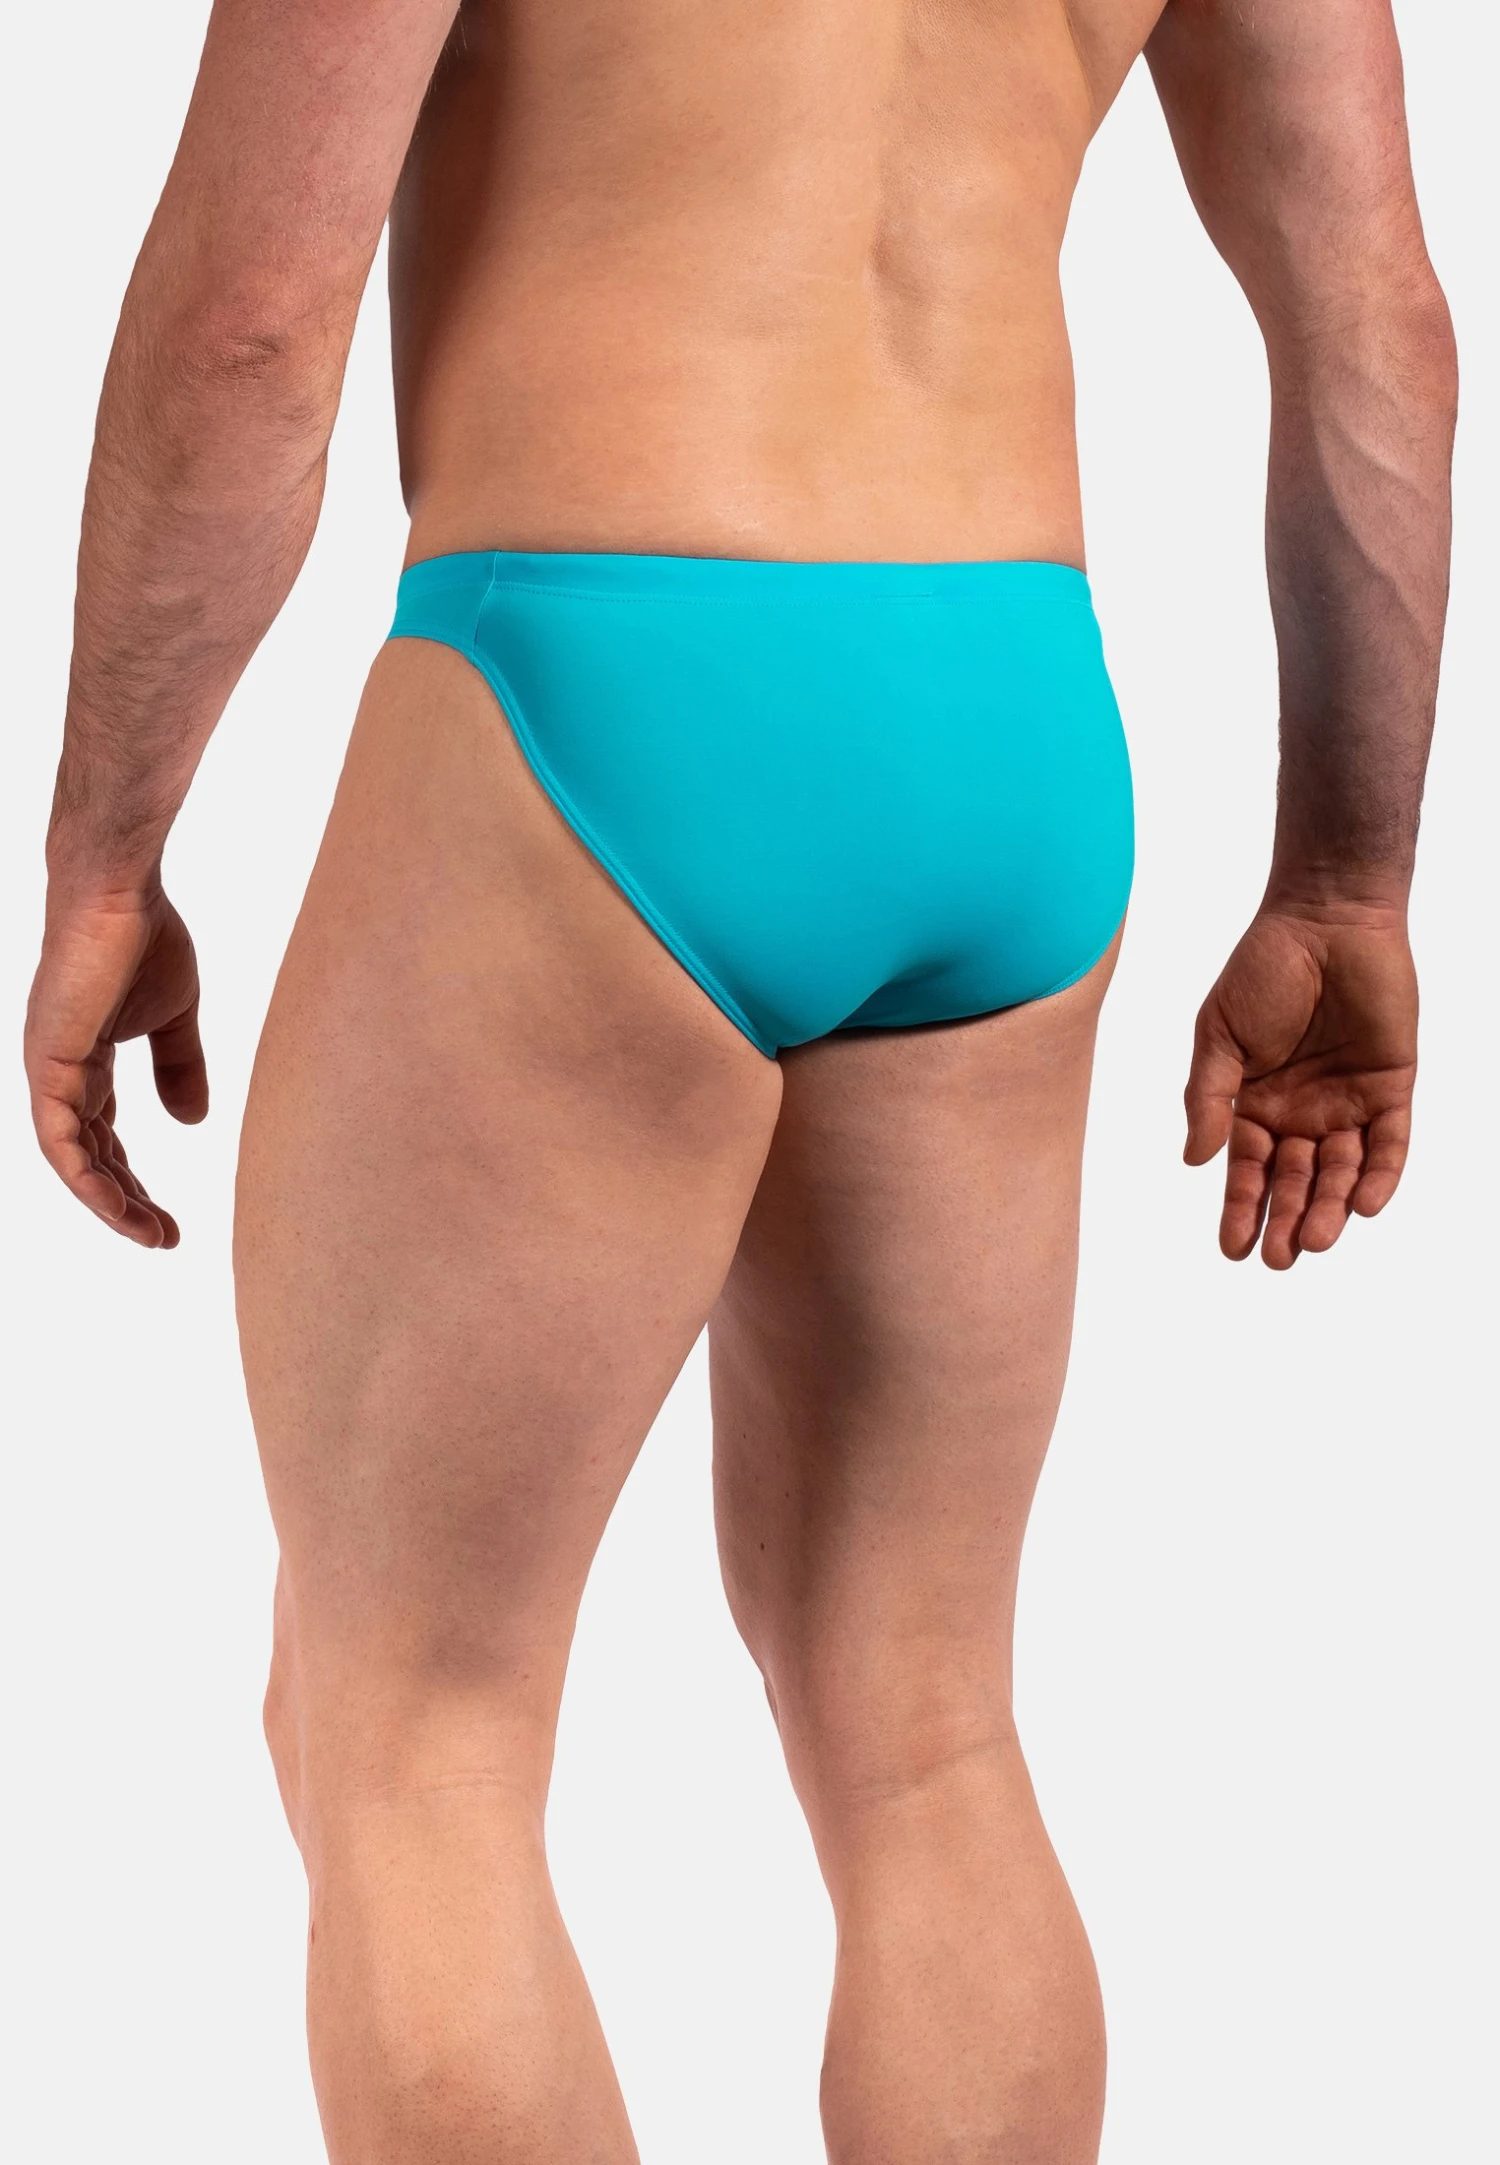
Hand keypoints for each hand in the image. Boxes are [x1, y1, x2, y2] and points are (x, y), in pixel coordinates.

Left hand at [25, 885, 207, 1246]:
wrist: (118, 891)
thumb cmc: (144, 936)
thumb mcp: (174, 1017)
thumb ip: (179, 1067)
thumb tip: (191, 1122)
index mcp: (85, 1058)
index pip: (103, 1134)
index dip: (133, 1178)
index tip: (170, 1216)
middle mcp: (59, 1071)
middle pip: (89, 1155)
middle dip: (125, 1201)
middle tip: (164, 1237)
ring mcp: (48, 1070)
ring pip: (72, 1158)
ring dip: (108, 1203)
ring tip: (148, 1235)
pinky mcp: (47, 1065)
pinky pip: (60, 1139)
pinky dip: (86, 1178)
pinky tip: (116, 1206)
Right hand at [1184, 903, 1416, 1268]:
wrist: (1325, 920)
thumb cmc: (1263, 969)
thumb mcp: (1218, 1036)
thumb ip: (1208, 1098)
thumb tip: (1195, 1161)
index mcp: (1255, 1105)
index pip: (1248, 1170)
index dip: (1241, 1208)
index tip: (1232, 1249)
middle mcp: (1302, 1113)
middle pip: (1296, 1181)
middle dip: (1286, 1221)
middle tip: (1278, 1258)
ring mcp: (1348, 1103)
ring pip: (1342, 1172)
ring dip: (1331, 1208)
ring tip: (1317, 1240)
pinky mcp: (1391, 1088)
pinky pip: (1390, 1143)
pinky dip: (1381, 1175)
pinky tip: (1367, 1206)